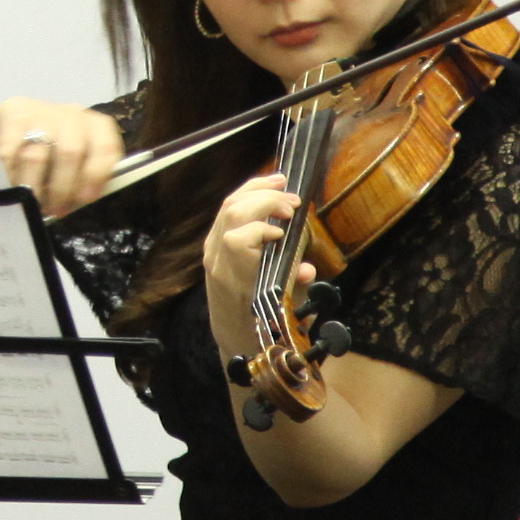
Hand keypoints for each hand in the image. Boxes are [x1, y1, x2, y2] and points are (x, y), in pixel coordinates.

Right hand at [0, 98, 122, 219]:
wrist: (15, 119)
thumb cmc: (54, 148)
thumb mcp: (78, 160)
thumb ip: (84, 179)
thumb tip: (77, 203)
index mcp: (97, 127)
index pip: (105, 148)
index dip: (96, 177)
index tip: (85, 200)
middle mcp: (73, 115)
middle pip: (70, 153)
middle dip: (61, 189)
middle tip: (54, 210)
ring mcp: (42, 112)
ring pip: (36, 156)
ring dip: (34, 188)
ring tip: (31, 204)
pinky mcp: (14, 114)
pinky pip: (9, 154)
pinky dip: (10, 177)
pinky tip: (11, 188)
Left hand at [203, 177, 310, 380]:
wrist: (234, 336)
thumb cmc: (263, 323)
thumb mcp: (285, 308)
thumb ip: (295, 286)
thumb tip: (308, 268)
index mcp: (234, 278)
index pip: (237, 240)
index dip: (261, 228)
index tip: (284, 231)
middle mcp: (218, 260)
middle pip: (233, 213)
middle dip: (266, 199)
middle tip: (294, 202)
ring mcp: (212, 250)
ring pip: (227, 206)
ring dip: (255, 189)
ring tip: (282, 183)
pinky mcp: (213, 244)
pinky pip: (226, 211)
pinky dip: (246, 195)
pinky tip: (267, 189)